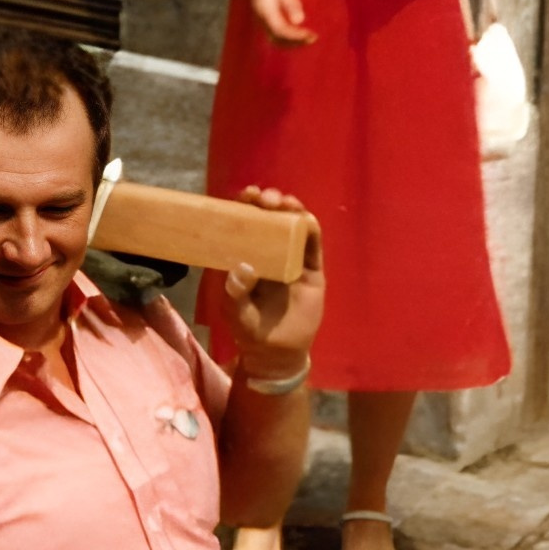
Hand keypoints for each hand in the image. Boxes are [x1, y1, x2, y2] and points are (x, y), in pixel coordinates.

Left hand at [222, 184, 324, 379]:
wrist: (278, 353)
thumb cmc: (250, 331)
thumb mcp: (236, 313)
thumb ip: (236, 293)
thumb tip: (243, 268)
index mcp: (244, 258)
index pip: (243, 226)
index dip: (243, 208)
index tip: (244, 196)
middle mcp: (267, 253)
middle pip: (269, 219)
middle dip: (266, 203)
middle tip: (262, 197)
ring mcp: (291, 258)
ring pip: (292, 226)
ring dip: (289, 209)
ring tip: (282, 203)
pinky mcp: (311, 268)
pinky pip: (312, 244)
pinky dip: (310, 228)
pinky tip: (304, 219)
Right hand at [244, 0, 312, 45]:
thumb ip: (291, 4)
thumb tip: (300, 21)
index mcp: (267, 14)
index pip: (282, 32)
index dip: (297, 36)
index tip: (311, 35)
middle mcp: (263, 22)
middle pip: (279, 40)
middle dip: (296, 43)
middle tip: (312, 39)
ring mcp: (262, 23)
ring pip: (277, 40)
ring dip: (292, 42)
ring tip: (307, 38)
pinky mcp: (265, 22)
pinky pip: (276, 36)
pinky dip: (288, 38)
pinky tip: (297, 34)